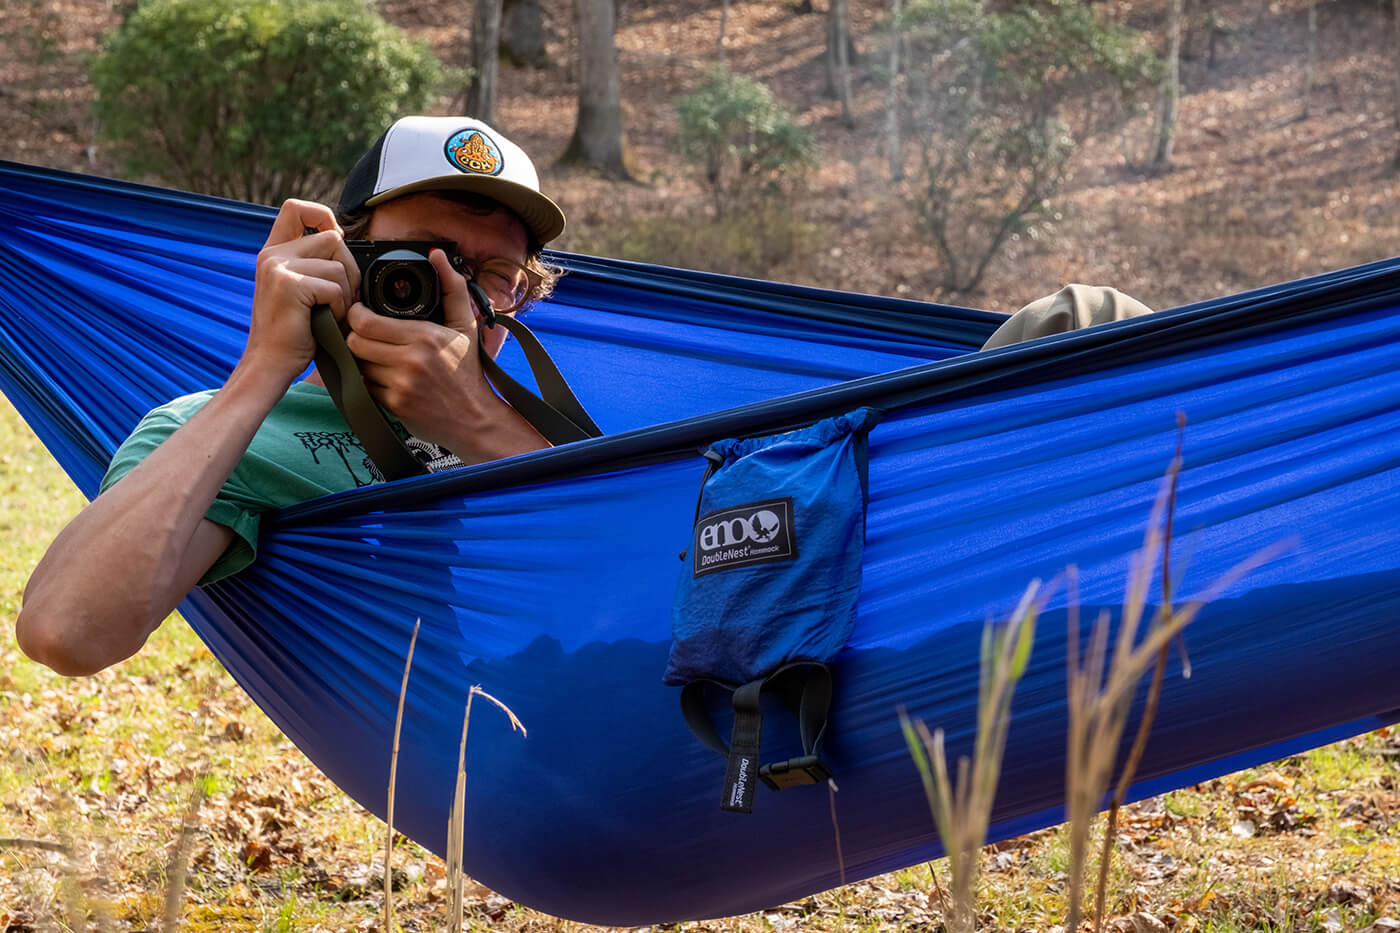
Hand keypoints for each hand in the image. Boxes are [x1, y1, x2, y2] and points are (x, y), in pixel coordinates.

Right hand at [241, 199, 359, 385]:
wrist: (271, 363)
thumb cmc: (294, 332)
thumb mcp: (301, 289)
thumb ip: (314, 262)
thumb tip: (344, 240)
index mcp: (274, 252)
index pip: (296, 208)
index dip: (323, 216)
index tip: (336, 239)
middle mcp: (272, 255)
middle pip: (332, 238)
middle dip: (349, 269)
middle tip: (341, 299)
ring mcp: (278, 268)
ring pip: (338, 264)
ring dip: (345, 293)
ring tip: (330, 313)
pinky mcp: (289, 285)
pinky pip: (335, 286)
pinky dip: (339, 307)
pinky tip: (325, 321)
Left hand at [344, 249, 495, 450]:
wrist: (475, 419)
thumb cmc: (468, 372)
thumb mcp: (466, 326)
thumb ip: (452, 288)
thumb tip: (437, 256)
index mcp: (425, 337)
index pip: (366, 322)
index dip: (356, 314)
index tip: (361, 312)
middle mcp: (411, 361)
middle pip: (355, 342)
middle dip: (356, 336)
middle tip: (365, 335)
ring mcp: (400, 385)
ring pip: (357, 364)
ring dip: (362, 359)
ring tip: (377, 356)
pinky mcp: (394, 406)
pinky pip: (365, 387)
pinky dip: (369, 381)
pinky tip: (385, 378)